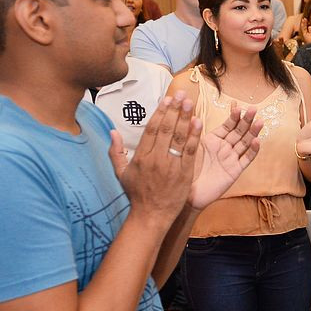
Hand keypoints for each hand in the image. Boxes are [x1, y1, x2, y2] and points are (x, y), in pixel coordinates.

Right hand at [115, 94, 202, 223]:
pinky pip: (189, 152)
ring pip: (178, 138)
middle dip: (174, 110)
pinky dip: (194, 137)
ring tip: (191, 103)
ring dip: (185, 118)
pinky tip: (198, 123)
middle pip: (165, 130)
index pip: (151, 129)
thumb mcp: (121, 173)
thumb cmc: (137, 194)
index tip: (166, 99)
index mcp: (141, 157)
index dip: (159, 113)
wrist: (152, 215)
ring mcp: (171, 166)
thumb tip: (112, 132)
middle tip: (182, 95)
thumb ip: (116, 151)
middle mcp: (156, 159)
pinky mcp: (184, 173)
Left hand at [188, 104, 263, 209]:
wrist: (187, 193)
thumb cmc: (185, 169)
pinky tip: (257, 142)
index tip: (238, 106)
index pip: (227, 125)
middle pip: (238, 131)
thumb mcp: (188, 147)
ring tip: (260, 122)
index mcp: (213, 140)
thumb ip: (192, 133)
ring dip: (253, 132)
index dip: (233, 116)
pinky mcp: (235, 170)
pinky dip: (252, 151)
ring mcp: (231, 158)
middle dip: (246, 120)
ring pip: (245, 143)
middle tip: (253, 109)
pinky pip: (246, 159)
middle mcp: (224, 147)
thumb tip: (191, 116)